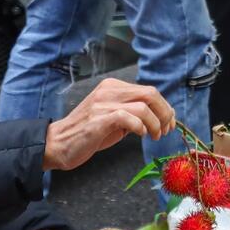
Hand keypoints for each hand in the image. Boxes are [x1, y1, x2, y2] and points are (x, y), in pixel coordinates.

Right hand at [43, 79, 176, 170]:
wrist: (59, 143)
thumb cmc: (88, 132)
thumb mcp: (114, 116)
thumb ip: (133, 111)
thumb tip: (161, 116)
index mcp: (113, 86)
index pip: (149, 91)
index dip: (165, 108)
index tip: (170, 123)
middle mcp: (108, 90)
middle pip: (151, 94)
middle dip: (165, 114)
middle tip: (165, 130)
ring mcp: (103, 103)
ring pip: (143, 106)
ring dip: (155, 124)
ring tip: (154, 136)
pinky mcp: (99, 119)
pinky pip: (129, 118)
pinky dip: (140, 127)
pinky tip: (139, 135)